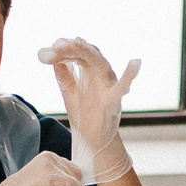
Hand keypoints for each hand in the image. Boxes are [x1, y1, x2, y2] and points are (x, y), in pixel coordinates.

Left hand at [40, 38, 139, 184]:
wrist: (94, 142)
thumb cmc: (86, 117)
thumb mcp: (70, 93)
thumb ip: (64, 75)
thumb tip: (53, 57)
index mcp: (90, 74)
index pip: (78, 54)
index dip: (65, 49)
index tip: (49, 49)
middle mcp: (101, 77)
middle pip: (89, 55)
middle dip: (74, 47)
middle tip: (58, 44)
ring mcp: (109, 88)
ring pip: (101, 64)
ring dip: (89, 52)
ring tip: (76, 43)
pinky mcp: (114, 101)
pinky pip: (123, 87)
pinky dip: (130, 75)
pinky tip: (135, 63)